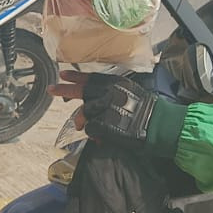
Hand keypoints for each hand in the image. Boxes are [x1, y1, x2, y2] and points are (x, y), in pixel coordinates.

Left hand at [48, 72, 185, 156]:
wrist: (161, 125)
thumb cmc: (151, 110)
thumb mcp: (131, 92)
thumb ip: (113, 92)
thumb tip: (97, 98)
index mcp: (114, 84)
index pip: (91, 77)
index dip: (76, 76)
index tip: (63, 74)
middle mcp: (107, 93)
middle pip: (80, 92)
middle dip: (64, 90)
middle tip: (51, 89)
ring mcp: (103, 109)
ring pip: (85, 114)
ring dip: (84, 121)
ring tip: (83, 126)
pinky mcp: (102, 125)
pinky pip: (91, 130)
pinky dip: (94, 135)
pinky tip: (101, 138)